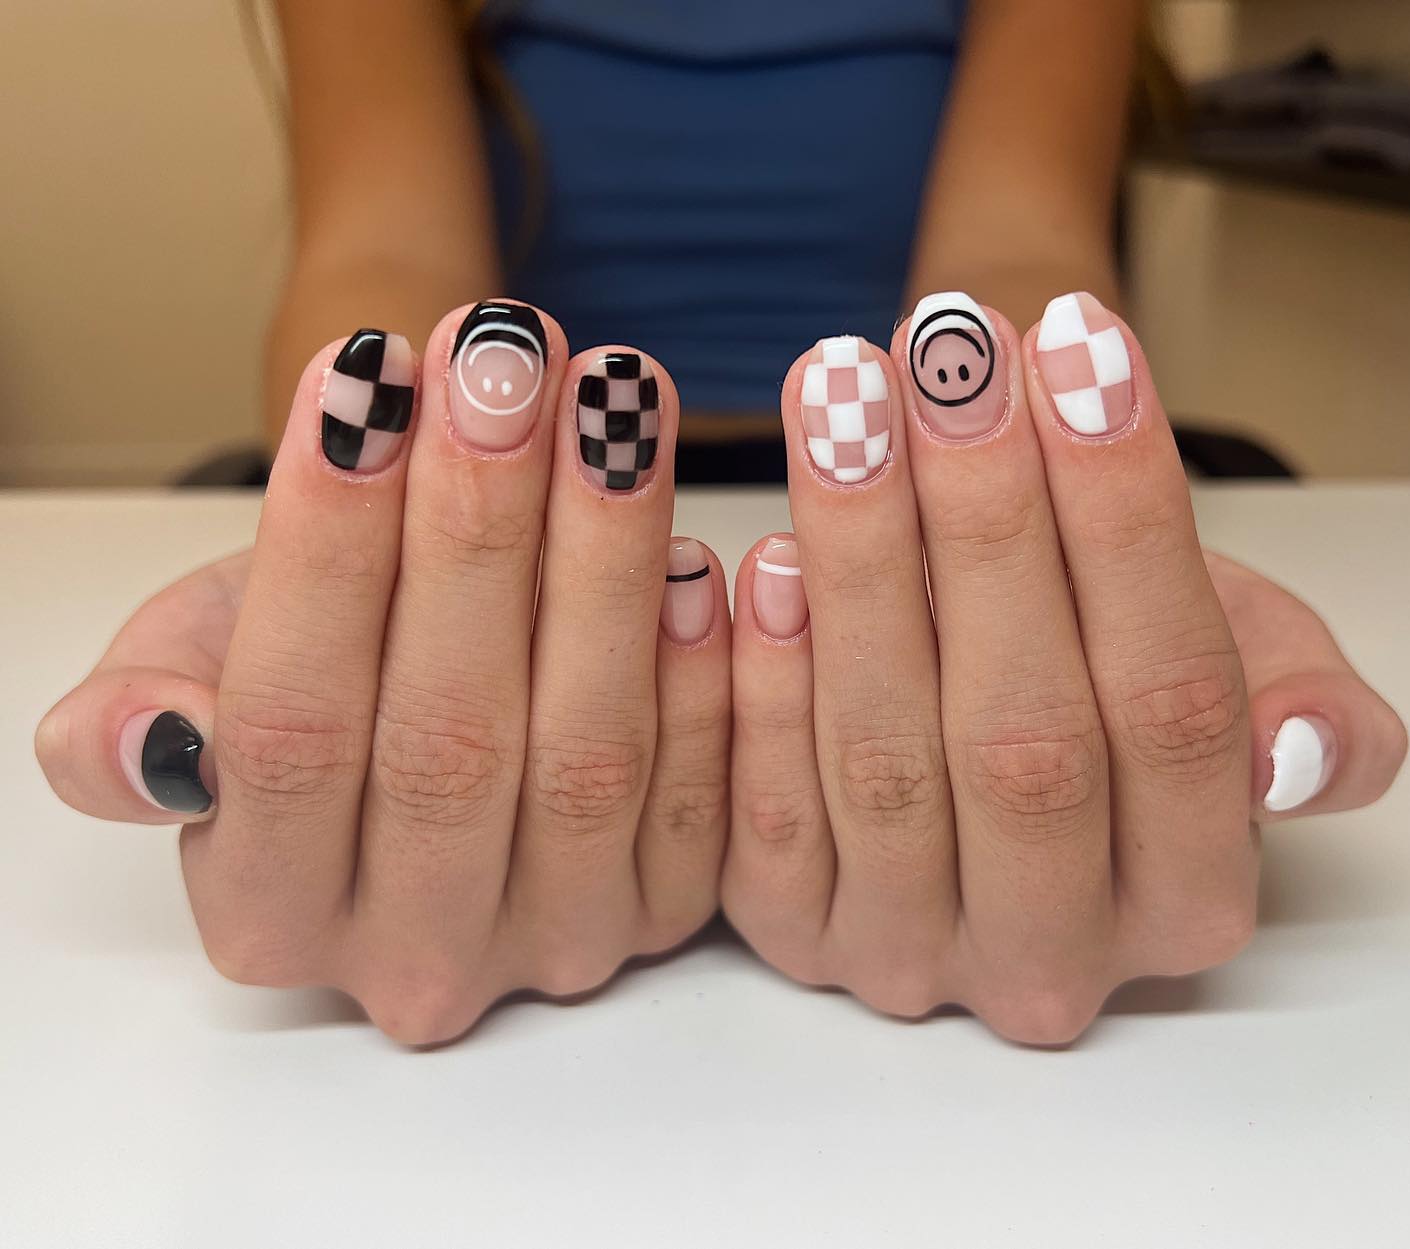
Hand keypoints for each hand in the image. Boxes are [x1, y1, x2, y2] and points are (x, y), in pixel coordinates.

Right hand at [36, 302, 730, 1044]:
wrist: (424, 707)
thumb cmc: (301, 676)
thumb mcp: (186, 683)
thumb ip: (129, 727)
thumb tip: (153, 738)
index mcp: (270, 912)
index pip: (292, 730)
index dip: (327, 548)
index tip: (365, 373)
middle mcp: (415, 956)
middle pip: (448, 742)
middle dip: (477, 530)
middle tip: (504, 360)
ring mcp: (552, 943)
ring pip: (586, 755)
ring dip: (605, 561)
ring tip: (612, 397)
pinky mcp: (662, 913)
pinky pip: (699, 798)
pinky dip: (702, 668)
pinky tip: (699, 542)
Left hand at [722, 292, 1405, 1044]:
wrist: (973, 731)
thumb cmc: (1104, 681)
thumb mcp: (1236, 678)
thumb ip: (1292, 702)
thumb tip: (1296, 744)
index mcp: (1187, 900)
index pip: (1176, 707)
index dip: (1127, 520)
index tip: (1077, 348)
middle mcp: (1050, 955)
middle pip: (1026, 736)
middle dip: (985, 524)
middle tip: (943, 356)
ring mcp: (913, 953)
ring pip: (885, 762)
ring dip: (859, 562)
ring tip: (841, 397)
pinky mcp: (795, 932)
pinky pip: (765, 817)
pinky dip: (764, 679)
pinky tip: (764, 554)